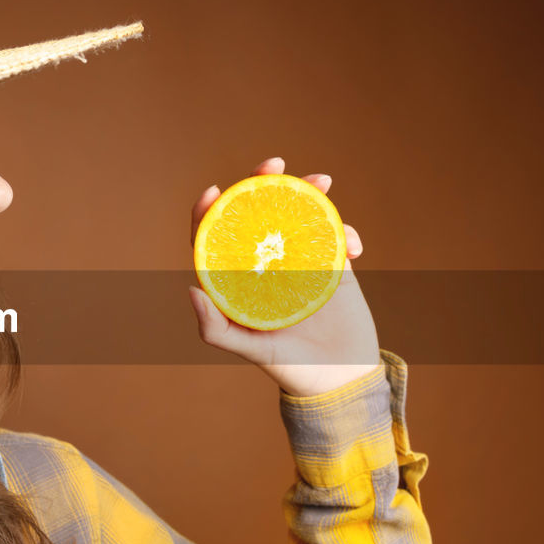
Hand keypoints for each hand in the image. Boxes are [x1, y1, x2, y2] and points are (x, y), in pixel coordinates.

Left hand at [188, 156, 382, 396]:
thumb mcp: (250, 351)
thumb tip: (190, 289)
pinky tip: (352, 247)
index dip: (211, 210)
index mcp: (238, 280)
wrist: (340, 380)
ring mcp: (299, 261)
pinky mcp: (333, 265)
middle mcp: (264, 265)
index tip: (216, 190)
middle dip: (264, 182)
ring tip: (322, 182)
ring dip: (309, 191)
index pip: (216, 237)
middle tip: (276, 164)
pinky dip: (344, 231)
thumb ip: (216, 329)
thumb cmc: (289, 368)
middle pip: (258, 214)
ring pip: (298, 214)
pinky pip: (336, 235)